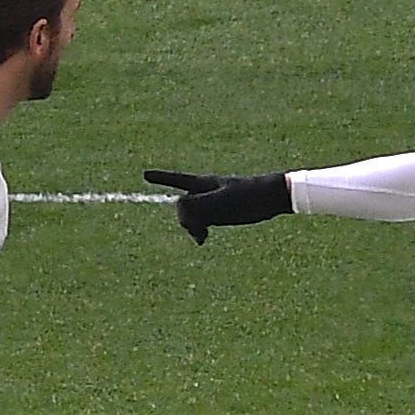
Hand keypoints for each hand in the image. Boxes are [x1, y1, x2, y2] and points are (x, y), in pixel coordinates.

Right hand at [143, 169, 292, 243]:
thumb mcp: (222, 200)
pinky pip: (201, 223)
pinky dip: (198, 231)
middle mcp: (204, 192)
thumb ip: (199, 204)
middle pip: (182, 205)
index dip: (161, 178)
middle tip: (198, 230)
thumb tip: (179, 208)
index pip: (178, 180)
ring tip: (202, 237)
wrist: (270, 199)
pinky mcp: (219, 214)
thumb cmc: (248, 195)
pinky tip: (203, 240)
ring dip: (191, 227)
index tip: (144, 174)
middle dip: (184, 218)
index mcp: (204, 183)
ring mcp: (211, 204)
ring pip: (190, 217)